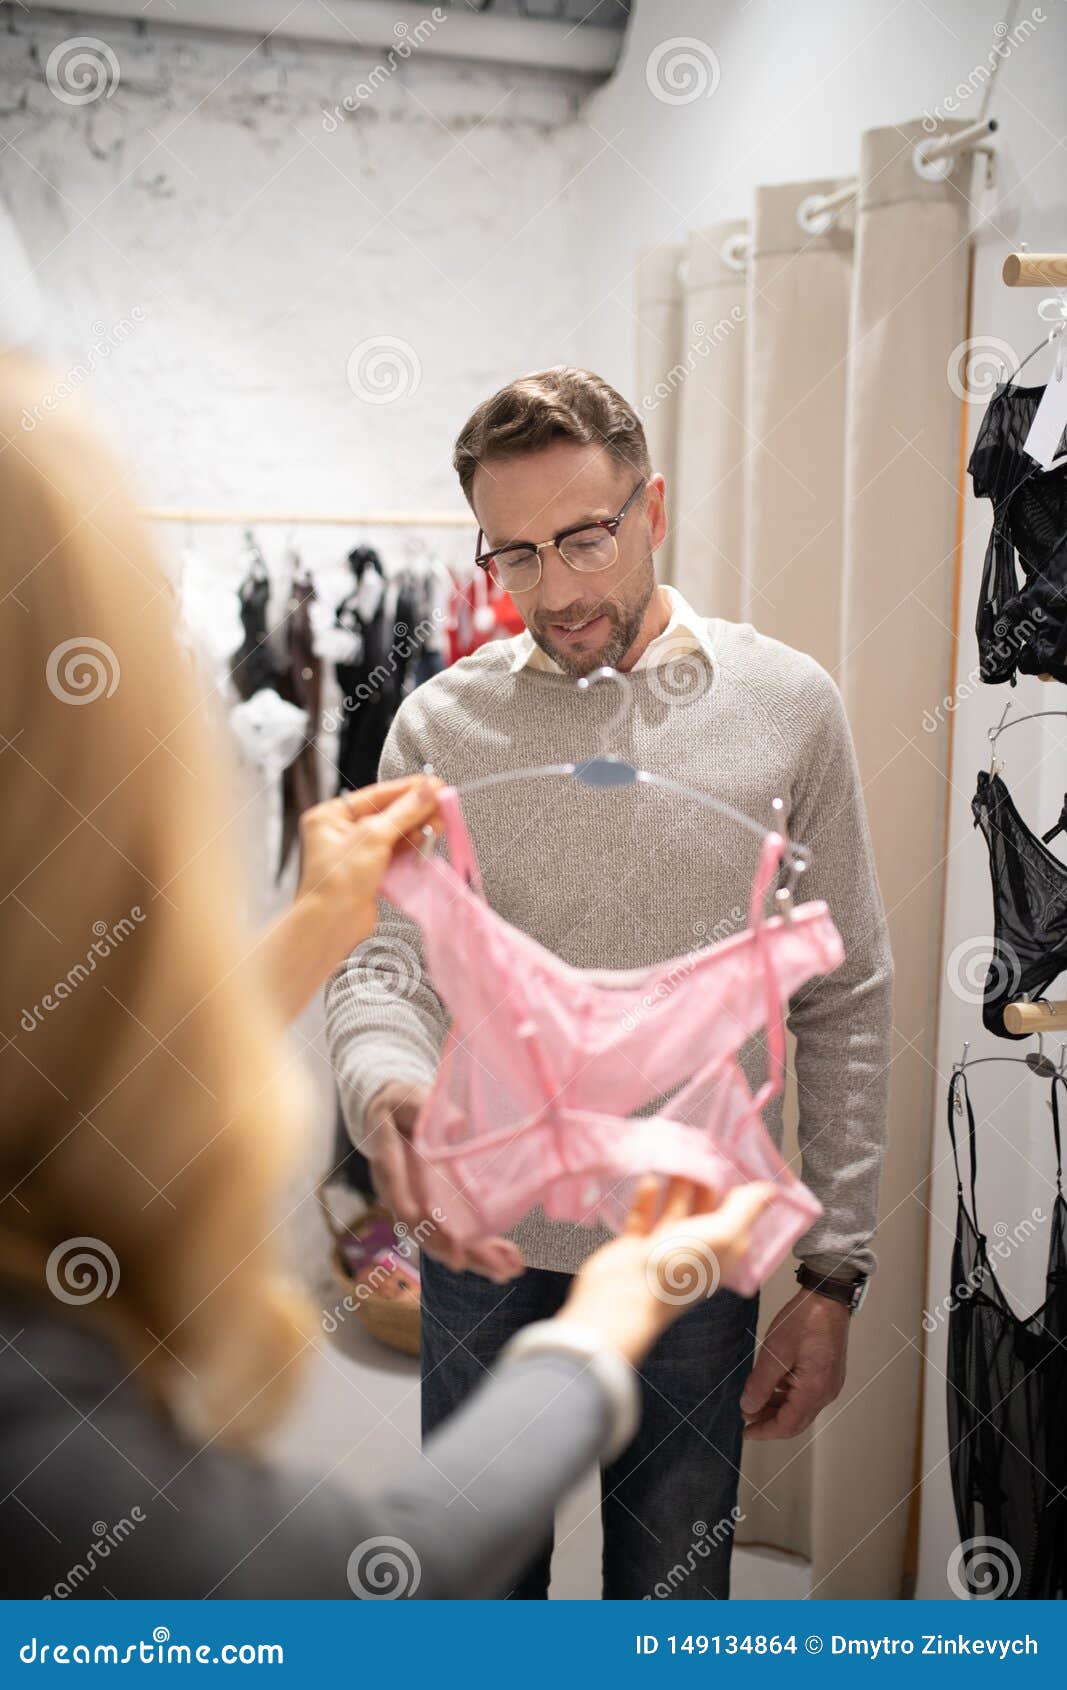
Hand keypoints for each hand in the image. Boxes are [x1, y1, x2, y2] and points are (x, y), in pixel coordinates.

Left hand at [259, 777, 443, 1022]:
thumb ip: (404, 811)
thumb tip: (427, 790)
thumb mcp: (373, 836)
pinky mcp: (370, 872)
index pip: (376, 795)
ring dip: (417, 829)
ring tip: (438, 824)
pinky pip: (395, 853)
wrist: (332, 924)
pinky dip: (411, 848)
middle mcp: (341, 832)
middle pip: (387, 813)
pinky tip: (426, 841)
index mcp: (330, 816)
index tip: (433, 785)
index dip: (407, 789)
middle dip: (415, 811)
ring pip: (394, 833)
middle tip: (441, 805)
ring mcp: (356, 854)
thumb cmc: (337, 881)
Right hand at [364, 1080, 524, 1283]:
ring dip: (475, 1259)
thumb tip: (458, 1123)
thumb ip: (425, 1108)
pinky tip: (506, 1262)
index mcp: (389, 1164)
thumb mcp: (410, 1099)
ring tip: (508, 1271)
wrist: (390, 1116)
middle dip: (458, 1252)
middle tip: (493, 1269)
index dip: (423, 1223)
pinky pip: (452, 1235)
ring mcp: (416, 1205)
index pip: (402, 1199)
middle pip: (425, 1231)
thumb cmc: (402, 1105)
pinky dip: (479, 1250)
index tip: (447, 1244)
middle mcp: (400, 1193)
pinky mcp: (433, 1210)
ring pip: (440, 1240)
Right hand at [561, 1175, 777, 1368]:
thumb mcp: (722, 1234)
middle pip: (706, 1211)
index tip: (737, 1158)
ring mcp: (665, 1250)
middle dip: (706, 1182)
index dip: (740, 1191)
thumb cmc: (677, 1268)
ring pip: (675, 1210)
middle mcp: (697, 1252)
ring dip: (677, 1186)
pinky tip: (649, 1179)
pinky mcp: (636, 1247)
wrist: (623, 1295)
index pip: (738, 1218)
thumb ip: (745, 1209)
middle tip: (703, 1148)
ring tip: (677, 1157)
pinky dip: (646, 1199)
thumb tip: (771, 1190)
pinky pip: (644, 1217)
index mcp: (723, 1253)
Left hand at [739, 1287, 849, 1439]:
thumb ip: (760, 1384)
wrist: (827, 1297)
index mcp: (814, 1390)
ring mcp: (830, 1383)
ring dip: (777, 1408)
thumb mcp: (774, 1352)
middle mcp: (826, 1392)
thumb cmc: (804, 1320)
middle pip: (795, 1420)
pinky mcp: (828, 1373)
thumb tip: (748, 1407)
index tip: (746, 1433)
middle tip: (747, 1419)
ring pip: (800, 1408)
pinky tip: (772, 1386)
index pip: (787, 1425)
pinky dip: (787, 1396)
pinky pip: (806, 1394)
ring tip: (754, 1401)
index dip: (764, 1432)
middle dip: (769, 1422)